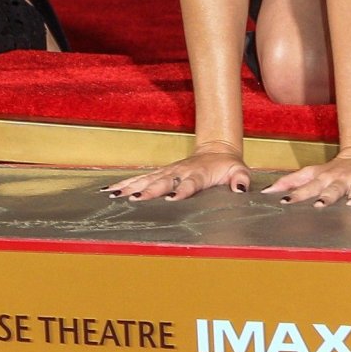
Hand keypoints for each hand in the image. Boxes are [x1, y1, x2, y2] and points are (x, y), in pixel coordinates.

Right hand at [105, 148, 252, 201]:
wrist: (216, 151)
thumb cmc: (227, 166)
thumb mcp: (239, 170)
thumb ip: (241, 179)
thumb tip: (241, 190)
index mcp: (198, 174)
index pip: (189, 184)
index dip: (181, 191)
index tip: (171, 199)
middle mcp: (179, 172)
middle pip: (162, 182)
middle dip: (149, 191)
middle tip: (135, 200)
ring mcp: (167, 172)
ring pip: (146, 179)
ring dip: (130, 187)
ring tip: (114, 196)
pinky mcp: (159, 173)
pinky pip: (140, 178)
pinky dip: (123, 184)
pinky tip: (109, 191)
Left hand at [264, 150, 350, 207]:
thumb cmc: (335, 170)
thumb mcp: (313, 173)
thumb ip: (292, 181)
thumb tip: (267, 190)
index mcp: (324, 178)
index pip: (308, 186)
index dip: (296, 193)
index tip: (284, 202)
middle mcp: (341, 179)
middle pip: (331, 188)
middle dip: (325, 197)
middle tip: (318, 205)